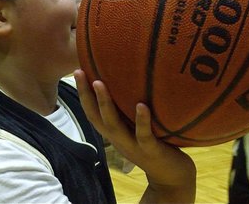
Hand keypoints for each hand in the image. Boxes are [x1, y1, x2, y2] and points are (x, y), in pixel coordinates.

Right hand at [74, 69, 195, 203]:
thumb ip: (128, 113)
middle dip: (86, 94)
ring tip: (99, 83)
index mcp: (114, 133)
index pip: (92, 112)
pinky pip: (143, 135)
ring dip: (105, 104)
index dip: (83, 93)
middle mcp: (118, 139)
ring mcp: (133, 145)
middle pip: (95, 116)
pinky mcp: (151, 151)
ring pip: (114, 125)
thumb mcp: (135, 129)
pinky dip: (141, 120)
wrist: (170, 177)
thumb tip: (129, 82)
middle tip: (78, 72)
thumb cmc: (153, 146)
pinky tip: (141, 105)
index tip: (77, 71)